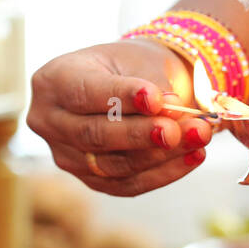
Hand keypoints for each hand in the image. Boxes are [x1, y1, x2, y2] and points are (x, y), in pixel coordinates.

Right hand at [26, 39, 213, 195]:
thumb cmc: (136, 66)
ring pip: (113, 165)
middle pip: (94, 135)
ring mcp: (66, 156)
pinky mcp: (91, 179)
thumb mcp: (141, 62)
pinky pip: (128, 185)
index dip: (121, 97)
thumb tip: (170, 111)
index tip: (158, 98)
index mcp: (53, 80)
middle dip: (141, 134)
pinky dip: (164, 173)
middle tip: (178, 128)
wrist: (138, 84)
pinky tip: (194, 156)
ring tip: (198, 136)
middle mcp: (49, 121)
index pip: (85, 92)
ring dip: (161, 155)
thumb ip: (152, 86)